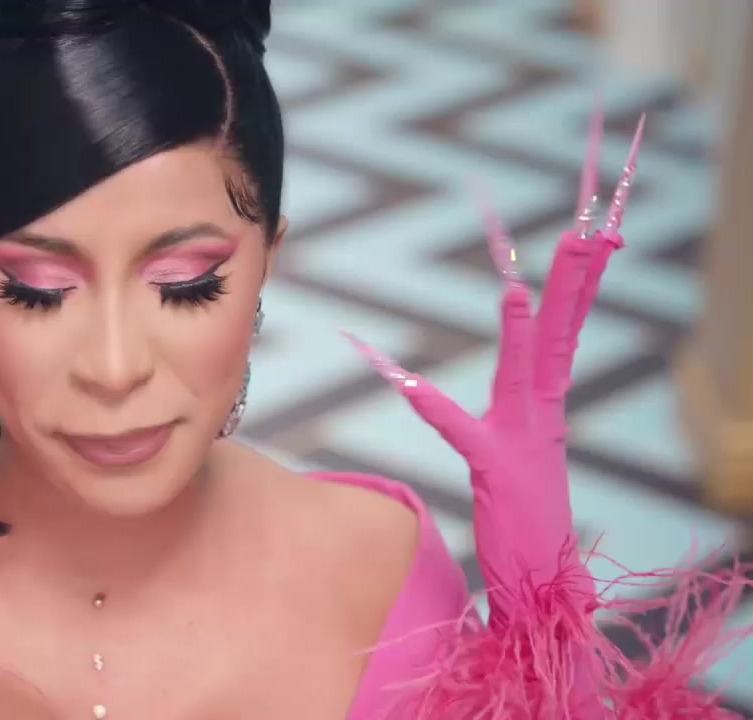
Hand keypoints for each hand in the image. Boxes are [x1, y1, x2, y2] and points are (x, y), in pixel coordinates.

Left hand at [345, 109, 644, 621]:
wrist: (542, 585)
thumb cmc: (521, 519)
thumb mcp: (506, 452)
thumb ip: (489, 415)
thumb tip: (485, 385)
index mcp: (543, 404)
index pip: (562, 330)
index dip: (576, 283)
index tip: (594, 234)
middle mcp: (540, 414)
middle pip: (561, 335)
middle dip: (573, 283)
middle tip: (589, 229)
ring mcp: (523, 441)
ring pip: (527, 371)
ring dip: (526, 330)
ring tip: (522, 287)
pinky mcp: (495, 472)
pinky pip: (462, 432)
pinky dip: (433, 407)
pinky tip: (408, 381)